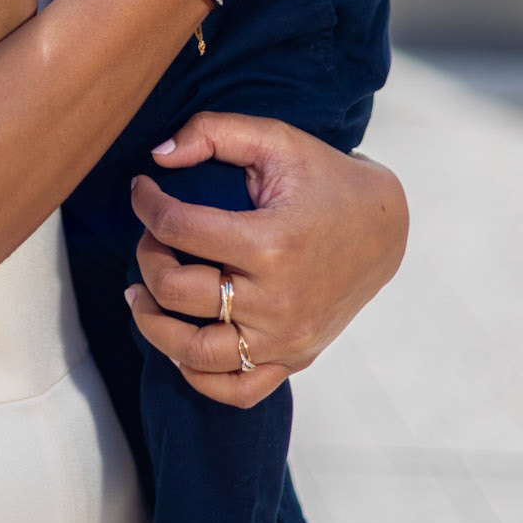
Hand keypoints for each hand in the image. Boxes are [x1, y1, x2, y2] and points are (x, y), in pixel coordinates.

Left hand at [125, 112, 407, 406]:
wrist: (384, 226)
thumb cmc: (324, 179)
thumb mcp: (275, 139)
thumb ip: (213, 132)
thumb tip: (157, 156)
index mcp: (271, 243)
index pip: (178, 228)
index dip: (146, 202)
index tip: (141, 188)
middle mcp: (278, 300)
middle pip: (177, 293)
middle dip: (147, 257)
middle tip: (149, 236)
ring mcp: (286, 338)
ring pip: (193, 353)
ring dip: (152, 324)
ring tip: (139, 293)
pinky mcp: (294, 359)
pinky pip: (234, 390)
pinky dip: (195, 373)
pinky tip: (178, 338)